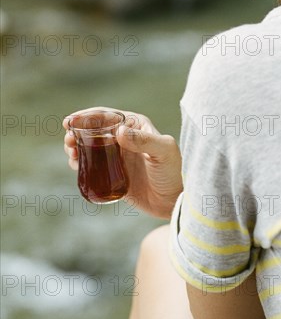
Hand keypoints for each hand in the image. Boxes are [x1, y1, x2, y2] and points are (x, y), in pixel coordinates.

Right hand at [63, 107, 182, 217]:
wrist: (174, 202)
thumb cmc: (174, 173)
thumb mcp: (163, 152)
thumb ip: (144, 140)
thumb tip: (119, 131)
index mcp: (135, 125)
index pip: (107, 116)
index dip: (86, 116)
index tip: (70, 122)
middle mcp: (125, 137)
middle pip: (94, 129)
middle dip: (77, 130)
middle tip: (68, 139)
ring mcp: (118, 155)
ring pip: (90, 145)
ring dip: (76, 145)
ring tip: (70, 151)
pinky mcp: (112, 173)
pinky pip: (92, 164)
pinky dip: (80, 161)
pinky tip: (75, 163)